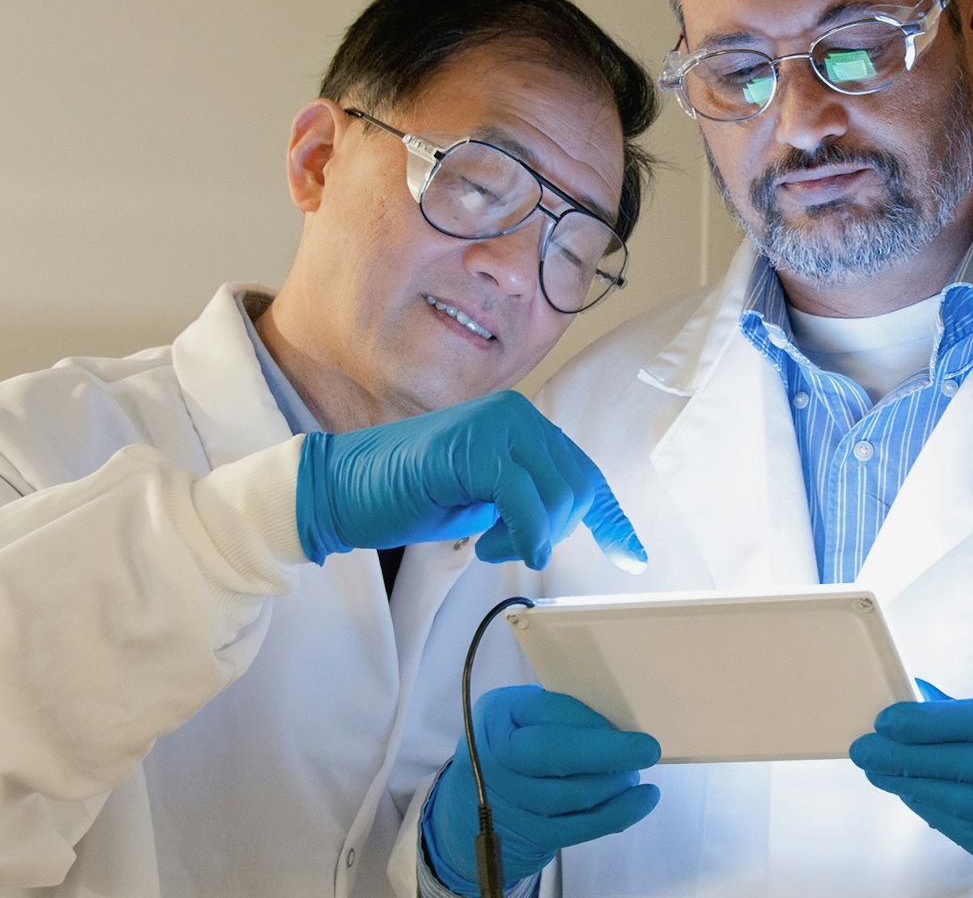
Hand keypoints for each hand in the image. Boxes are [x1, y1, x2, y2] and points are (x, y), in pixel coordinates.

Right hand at [294, 390, 644, 570]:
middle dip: (556, 531)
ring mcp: (496, 426)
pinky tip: (497, 548)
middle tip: (510, 546)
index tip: (631, 557)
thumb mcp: (486, 500)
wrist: (340, 489)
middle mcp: (517, 415)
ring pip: (557, 496)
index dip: (611, 518)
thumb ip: (529, 498)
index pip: (585, 472)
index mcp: (523, 425)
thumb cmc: (410, 496)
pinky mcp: (473, 449)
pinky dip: (523, 534)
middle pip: (579, 488)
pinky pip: (525, 501)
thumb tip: (568, 520)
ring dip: (532, 536)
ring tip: (489, 544)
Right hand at [423, 686, 661, 891]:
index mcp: (496, 715)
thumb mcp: (522, 718)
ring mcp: (507, 800)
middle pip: (552, 753)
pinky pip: (579, 827)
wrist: (472, 808)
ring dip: (615, 783)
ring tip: (634, 773)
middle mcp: (494, 757)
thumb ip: (559, 713)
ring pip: (572, 793)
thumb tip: (622, 718)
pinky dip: (617, 813)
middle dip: (606, 752)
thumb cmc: (515, 747)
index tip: (626, 722)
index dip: (589, 719)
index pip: (546, 711)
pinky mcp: (527, 834)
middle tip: (648, 750)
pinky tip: (641, 800)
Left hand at [850, 695, 972, 897]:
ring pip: (964, 798)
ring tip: (877, 770)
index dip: (934, 721)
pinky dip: (930, 809)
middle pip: (971, 761)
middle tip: (866, 748)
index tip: (888, 720)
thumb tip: (918, 695)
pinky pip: (965, 828)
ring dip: (912, 784)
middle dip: (910, 754)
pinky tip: (907, 794)